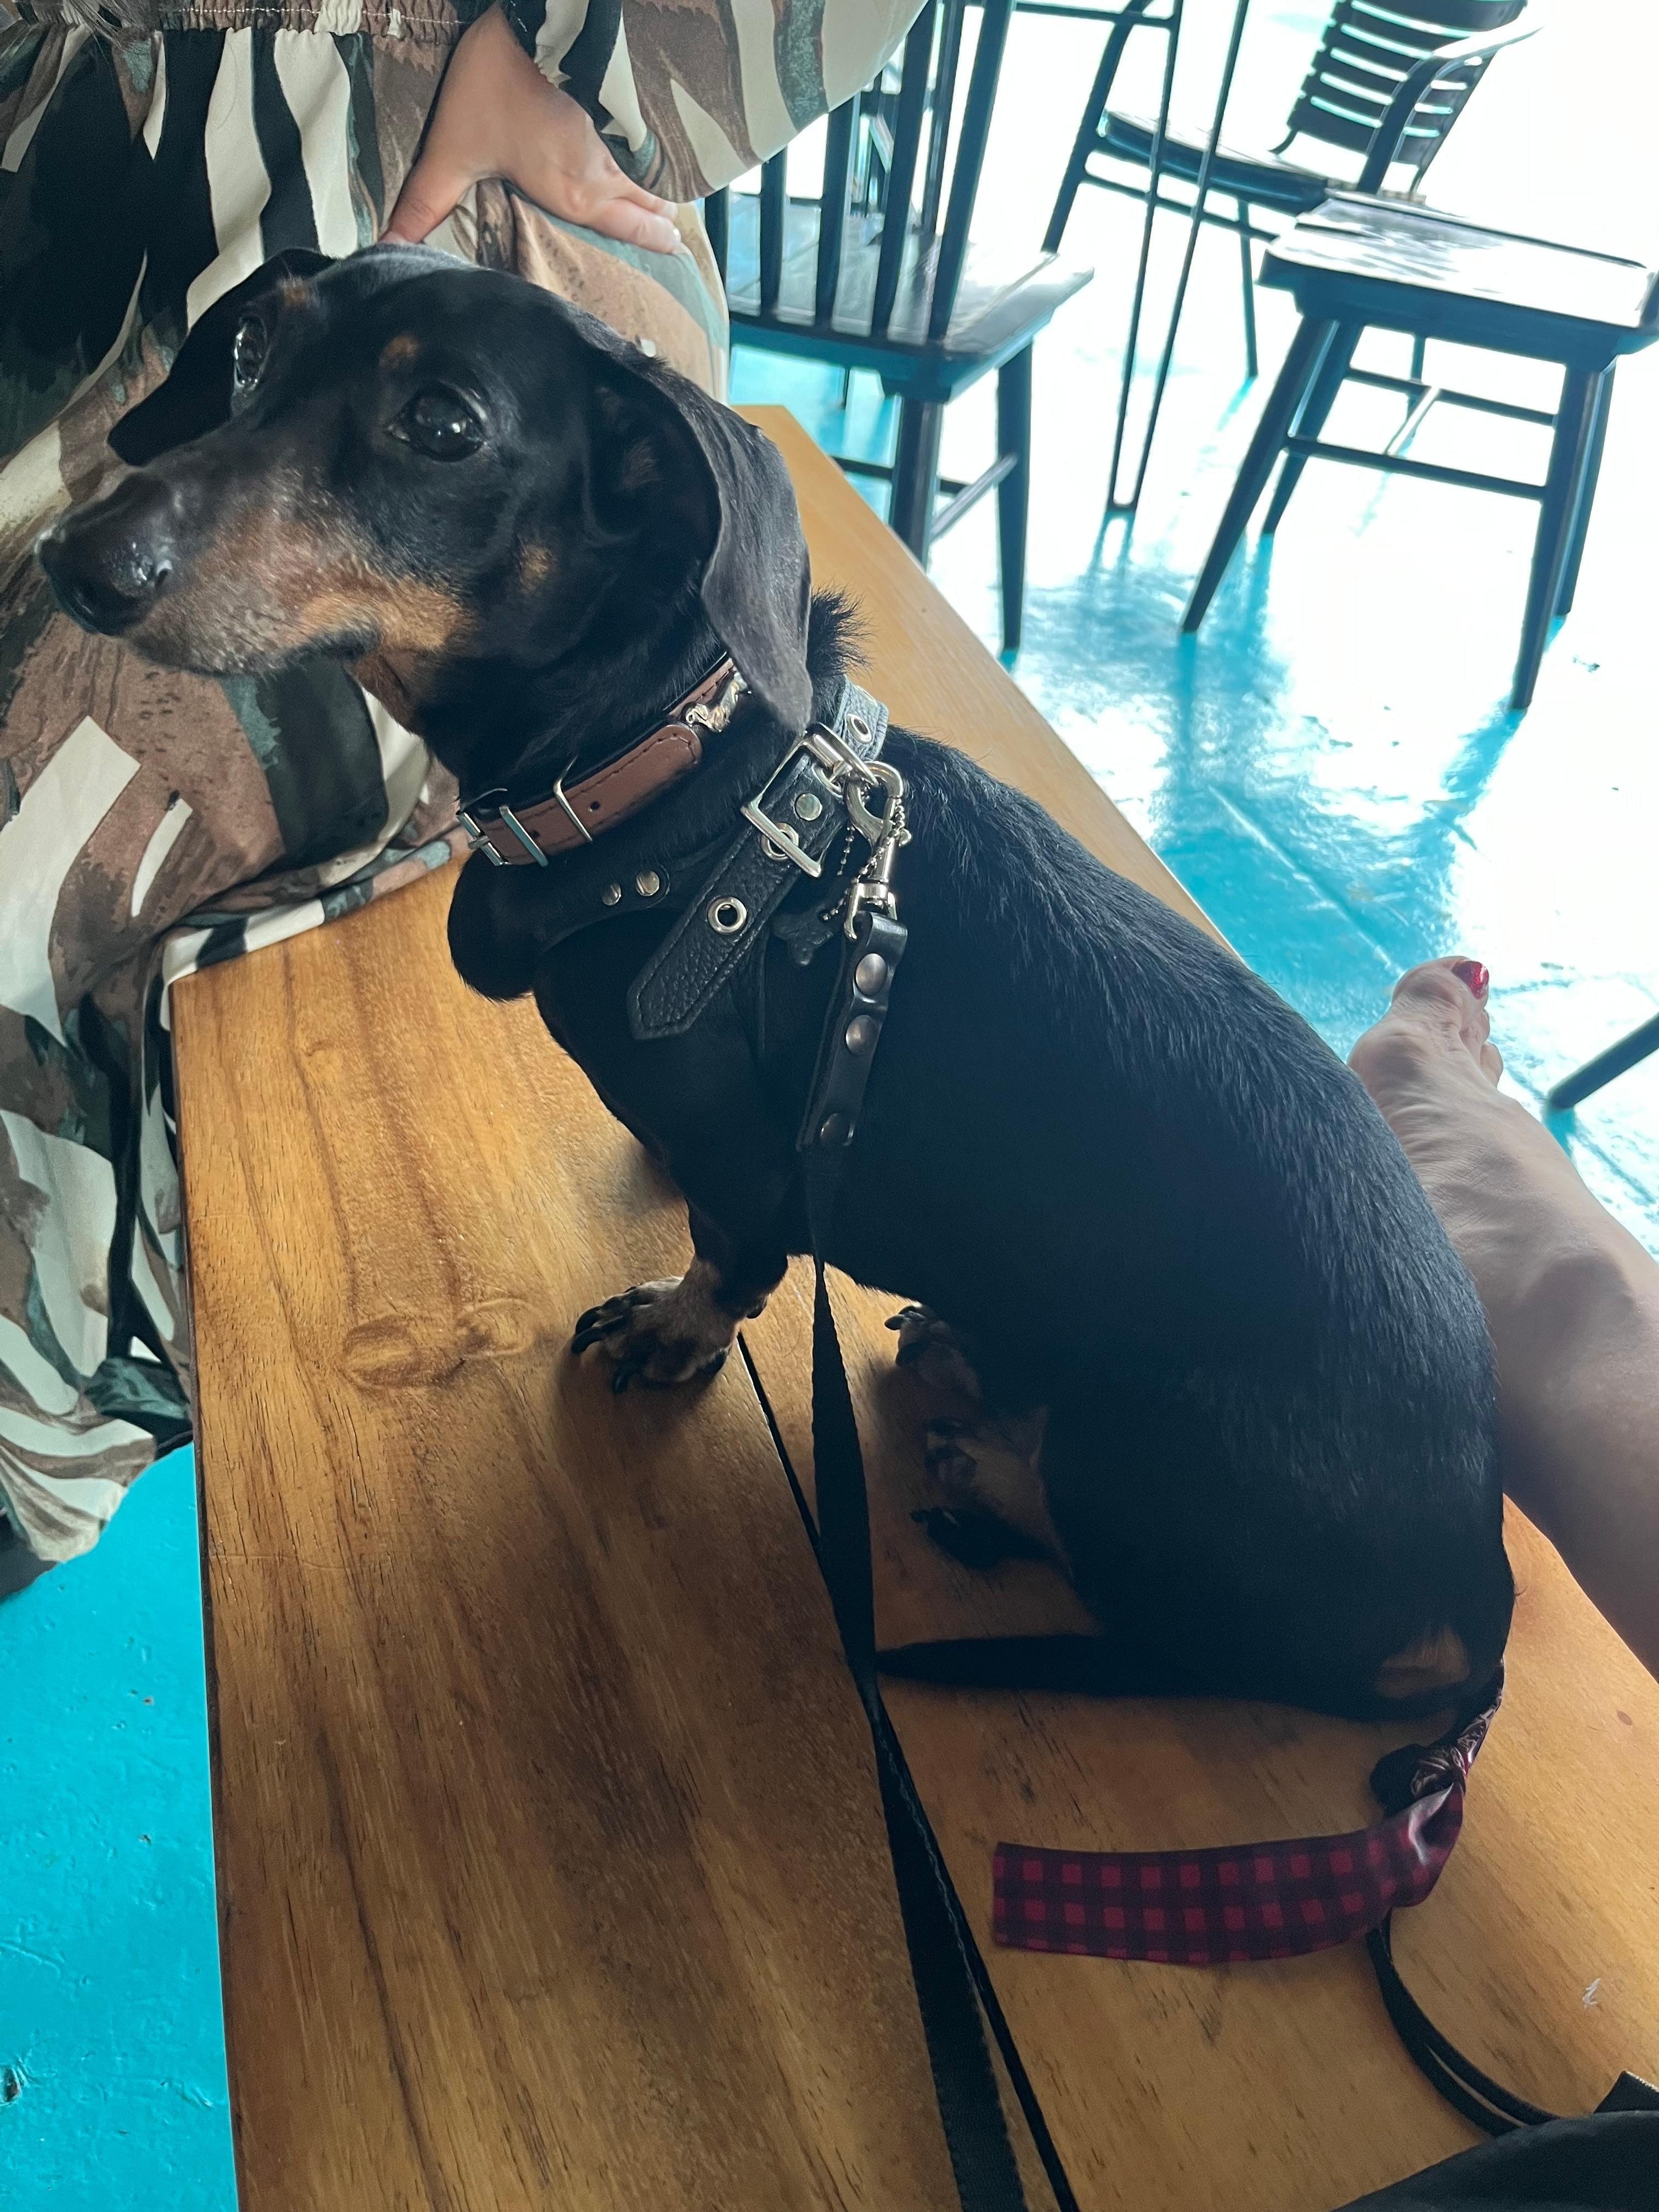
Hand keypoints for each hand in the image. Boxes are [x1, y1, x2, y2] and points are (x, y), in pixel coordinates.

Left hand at [383, 4, 680, 252]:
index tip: (673, 250)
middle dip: (663, 219)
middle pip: (655, 202)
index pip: (632, 230)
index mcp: (579, 195)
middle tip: (672, 231)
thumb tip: (390, 247)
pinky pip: (658, 135)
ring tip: (670, 195)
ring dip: (665, 183)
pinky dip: (665, 148)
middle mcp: (613, 172)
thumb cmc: (499, 87)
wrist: (542, 17)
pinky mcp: (630, 95)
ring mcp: (627, 132)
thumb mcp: (454, 149)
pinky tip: (664, 148)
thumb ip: (428, 200)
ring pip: (661, 169)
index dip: (654, 242)